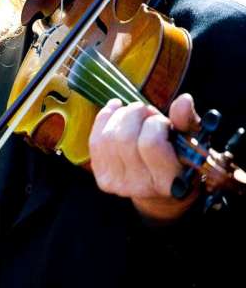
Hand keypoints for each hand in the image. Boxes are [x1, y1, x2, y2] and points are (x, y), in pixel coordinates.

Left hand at [89, 93, 200, 223]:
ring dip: (121, 115)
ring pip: (107, 137)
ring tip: (135, 115)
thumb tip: (183, 100)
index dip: (156, 123)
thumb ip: (187, 121)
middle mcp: (142, 187)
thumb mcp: (191, 141)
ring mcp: (119, 184)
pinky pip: (95, 140)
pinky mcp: (103, 178)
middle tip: (147, 113)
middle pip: (124, 138)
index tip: (163, 123)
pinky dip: (105, 118)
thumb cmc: (180, 158)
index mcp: (170, 182)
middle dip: (135, 114)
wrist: (162, 186)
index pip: (151, 142)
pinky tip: (115, 109)